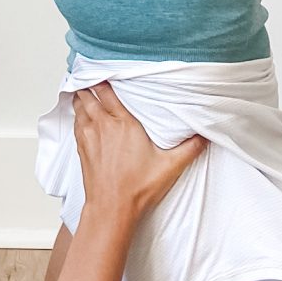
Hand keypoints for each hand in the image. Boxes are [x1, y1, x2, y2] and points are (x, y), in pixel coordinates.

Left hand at [72, 82, 204, 217]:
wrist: (112, 209)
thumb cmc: (137, 188)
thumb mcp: (170, 166)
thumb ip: (190, 148)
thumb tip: (205, 136)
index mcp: (123, 124)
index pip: (107, 92)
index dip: (103, 79)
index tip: (105, 71)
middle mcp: (102, 126)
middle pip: (87, 96)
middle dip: (88, 84)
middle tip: (90, 75)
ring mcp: (88, 137)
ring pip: (79, 108)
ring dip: (80, 98)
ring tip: (84, 90)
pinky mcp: (81, 150)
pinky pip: (75, 123)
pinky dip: (77, 115)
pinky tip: (81, 115)